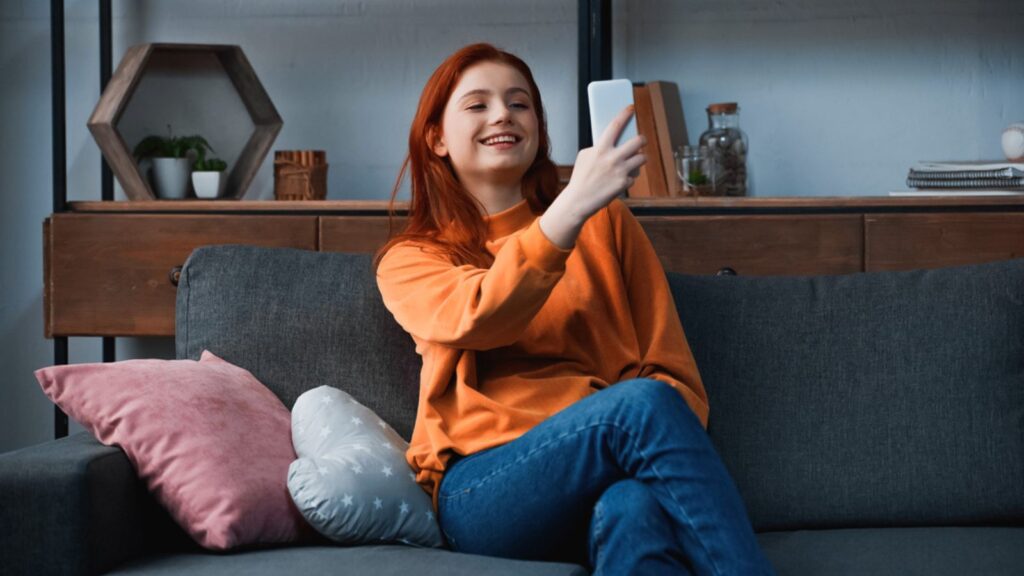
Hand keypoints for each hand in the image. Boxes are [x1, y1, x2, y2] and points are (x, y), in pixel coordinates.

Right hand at [562, 105, 646, 219]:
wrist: (579, 200)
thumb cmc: (581, 177)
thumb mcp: (584, 156)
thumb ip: (598, 147)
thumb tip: (612, 141)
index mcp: (601, 148)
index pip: (615, 126)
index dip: (624, 114)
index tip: (631, 108)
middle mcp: (613, 158)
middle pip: (638, 141)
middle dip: (642, 139)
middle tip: (641, 140)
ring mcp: (621, 171)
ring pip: (641, 158)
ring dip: (640, 158)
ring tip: (636, 160)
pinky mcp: (624, 183)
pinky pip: (634, 176)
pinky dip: (629, 177)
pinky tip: (620, 180)